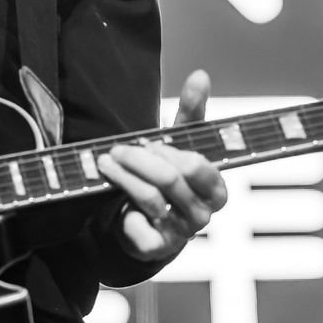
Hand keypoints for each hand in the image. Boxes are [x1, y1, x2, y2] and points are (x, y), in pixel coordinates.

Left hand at [96, 70, 226, 261]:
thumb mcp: (180, 143)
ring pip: (151, 199)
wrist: (144, 219)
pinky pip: (139, 225)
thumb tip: (201, 75)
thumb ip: (192, 111)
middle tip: (117, 149)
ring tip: (105, 161)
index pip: (198, 166)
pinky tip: (115, 199)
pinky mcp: (157, 248)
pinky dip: (125, 211)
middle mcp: (203, 213)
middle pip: (170, 179)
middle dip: (139, 158)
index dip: (168, 152)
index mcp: (216, 188)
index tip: (148, 141)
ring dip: (123, 176)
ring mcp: (181, 233)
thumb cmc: (168, 176)